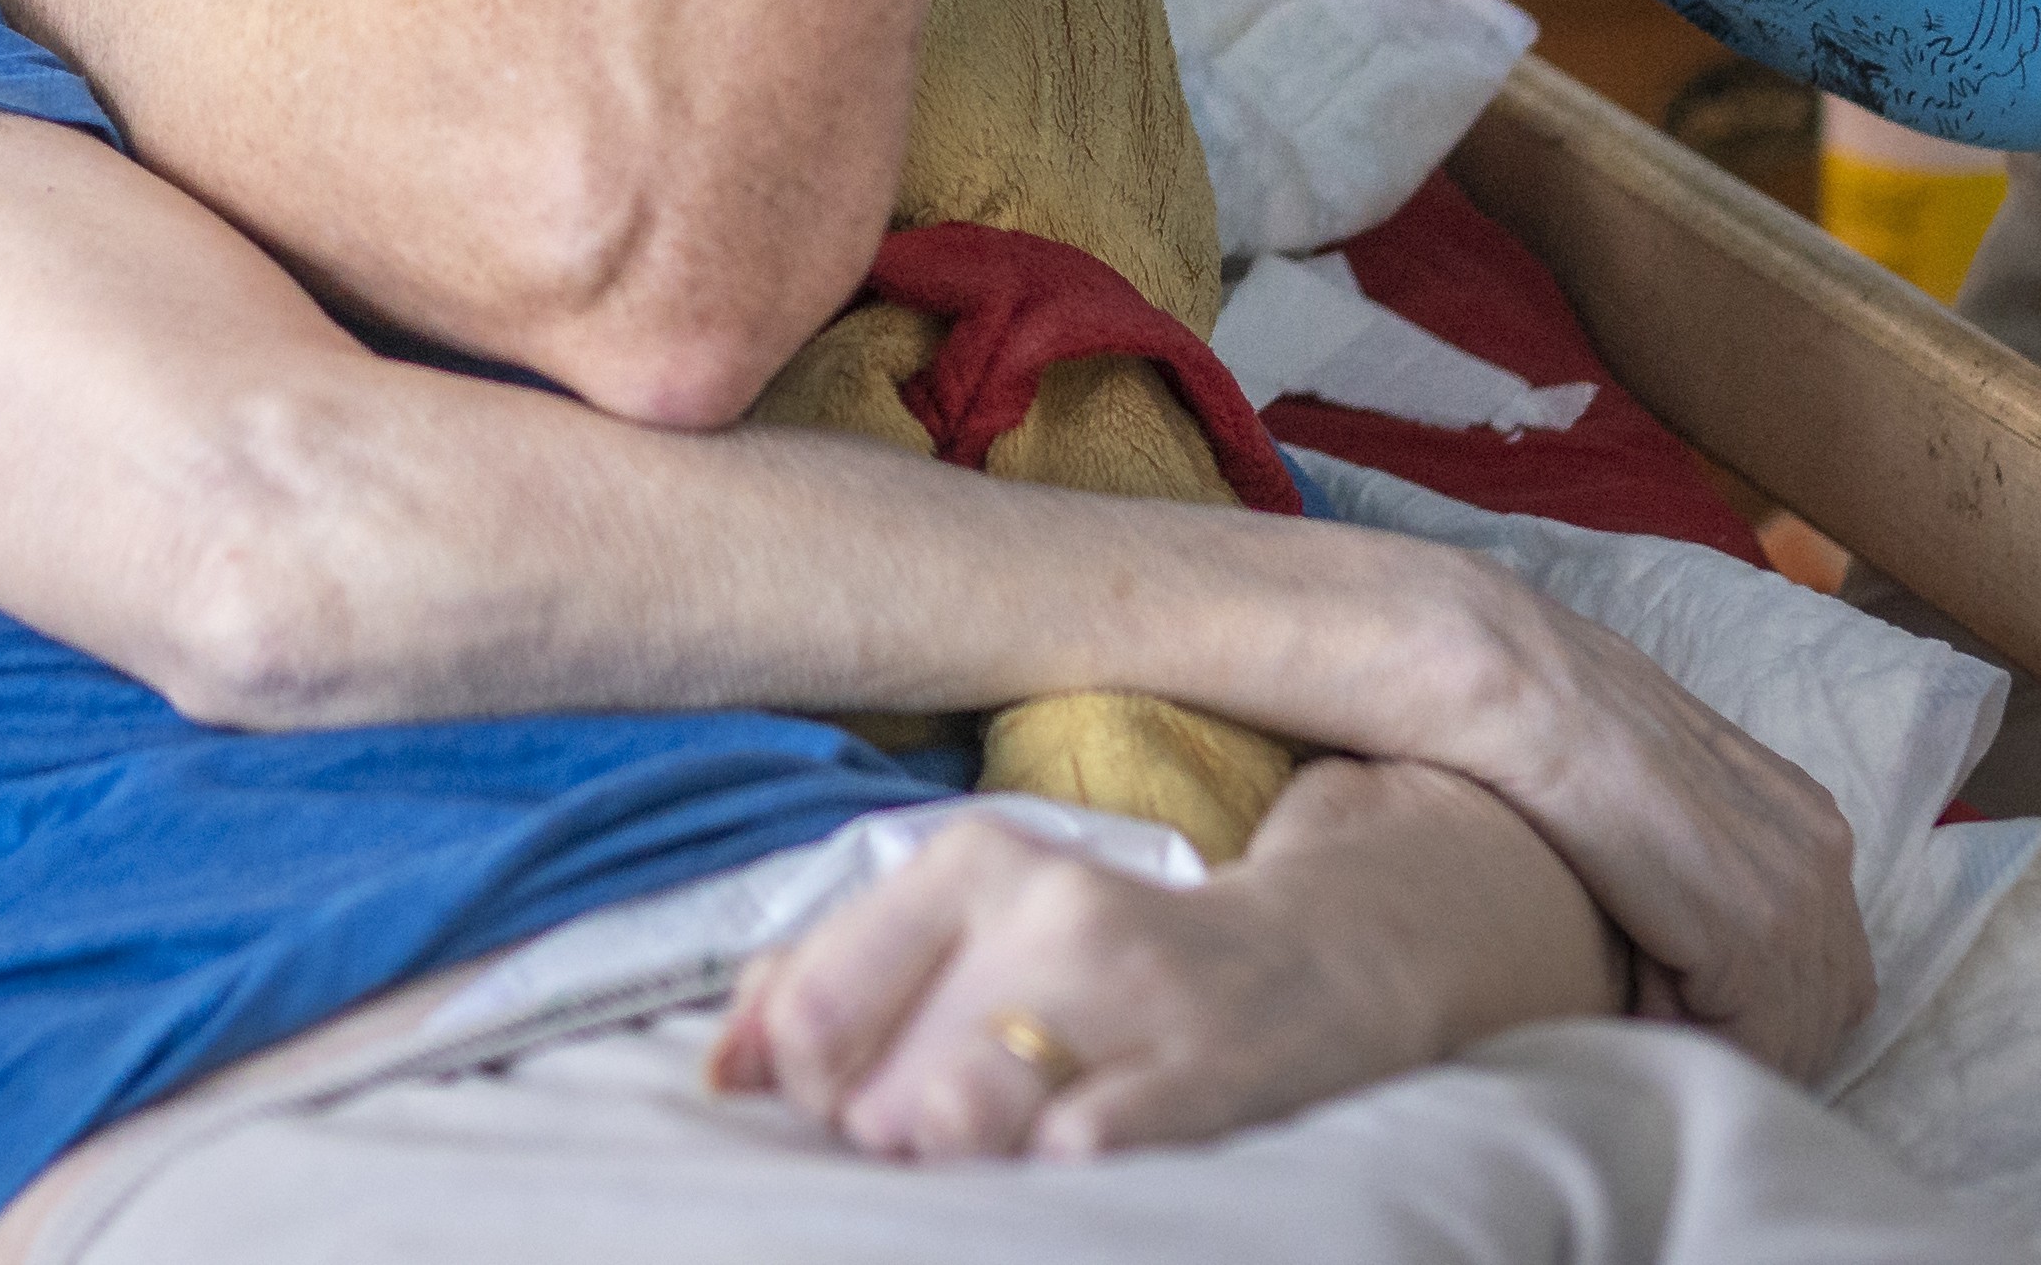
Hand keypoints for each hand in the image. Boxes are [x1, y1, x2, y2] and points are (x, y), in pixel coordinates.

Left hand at [711, 797, 1486, 1158]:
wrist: (1319, 961)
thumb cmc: (1106, 961)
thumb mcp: (969, 931)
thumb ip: (825, 984)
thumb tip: (721, 1071)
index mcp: (970, 863)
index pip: (812, 1014)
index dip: (819, 1093)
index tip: (869, 1100)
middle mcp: (1046, 909)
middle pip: (880, 1096)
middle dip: (898, 1147)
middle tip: (962, 1131)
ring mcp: (1133, 993)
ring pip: (961, 1125)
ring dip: (964, 1170)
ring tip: (1007, 1151)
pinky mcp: (1207, 1074)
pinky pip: (1080, 1153)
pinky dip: (1053, 1177)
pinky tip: (1071, 1163)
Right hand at [1434, 582, 1875, 1079]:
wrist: (1535, 699)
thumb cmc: (1576, 736)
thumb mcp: (1674, 798)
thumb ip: (1708, 859)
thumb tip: (1694, 944)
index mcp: (1811, 820)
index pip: (1832, 965)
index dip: (1770, 1009)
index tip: (1695, 1012)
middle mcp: (1823, 853)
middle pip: (1829, 1008)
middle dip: (1755, 1038)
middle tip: (1669, 1028)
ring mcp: (1795, 893)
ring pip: (1791, 1035)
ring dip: (1716, 1040)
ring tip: (1639, 1006)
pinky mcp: (1749, 930)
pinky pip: (1744, 1039)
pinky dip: (1688, 1039)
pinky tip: (1630, 995)